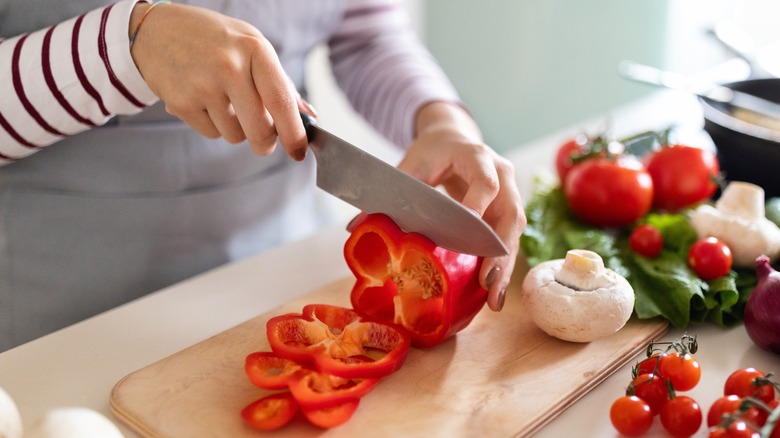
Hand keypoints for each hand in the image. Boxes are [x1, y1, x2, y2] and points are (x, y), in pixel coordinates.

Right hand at [128, 3, 313, 159]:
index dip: (294, 134)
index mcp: (255, 49)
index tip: (299, 152)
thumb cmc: (215, 40)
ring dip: (237, 128)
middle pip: (259, 130)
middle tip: (265, 141)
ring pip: (235, 136)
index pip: (281, 101)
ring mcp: (202, 85)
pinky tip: (204, 100)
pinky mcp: (181, 103)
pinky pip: (212, 133)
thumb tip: (308, 115)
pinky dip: (213, 125)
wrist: (157, 31)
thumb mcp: (252, 46)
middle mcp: (228, 66)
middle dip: (266, 143)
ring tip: (224, 101)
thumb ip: (280, 82)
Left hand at [398, 102, 525, 311]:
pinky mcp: (507, 213)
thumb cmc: (432, 152)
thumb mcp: (410, 166)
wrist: (452, 139)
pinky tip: (493, 294)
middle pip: (510, 213)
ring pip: (513, 233)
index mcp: (477, 157)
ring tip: (493, 299)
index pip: (486, 182)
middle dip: (498, 250)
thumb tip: (354, 226)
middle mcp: (502, 174)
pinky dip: (502, 267)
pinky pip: (508, 242)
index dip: (478, 205)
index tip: (467, 229)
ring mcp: (509, 194)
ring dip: (505, 267)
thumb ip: (390, 193)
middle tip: (487, 280)